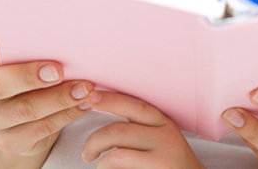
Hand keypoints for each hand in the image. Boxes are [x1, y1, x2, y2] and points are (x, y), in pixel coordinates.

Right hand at [0, 13, 92, 156]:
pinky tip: (84, 103)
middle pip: (0, 85)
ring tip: (85, 86)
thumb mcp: (21, 47)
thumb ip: (27, 27)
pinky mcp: (8, 141)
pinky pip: (40, 130)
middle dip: (30, 76)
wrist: (19, 112)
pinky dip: (66, 115)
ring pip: (25, 110)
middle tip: (58, 69)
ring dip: (59, 98)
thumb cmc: (25, 65)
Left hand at [82, 90, 205, 167]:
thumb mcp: (161, 138)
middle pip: (119, 131)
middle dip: (95, 140)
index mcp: (162, 122)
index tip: (91, 96)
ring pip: (117, 155)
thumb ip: (139, 128)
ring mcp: (161, 157)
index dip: (111, 99)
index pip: (134, 105)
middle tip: (87, 152)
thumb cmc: (170, 162)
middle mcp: (164, 137)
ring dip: (101, 162)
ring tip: (98, 166)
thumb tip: (105, 128)